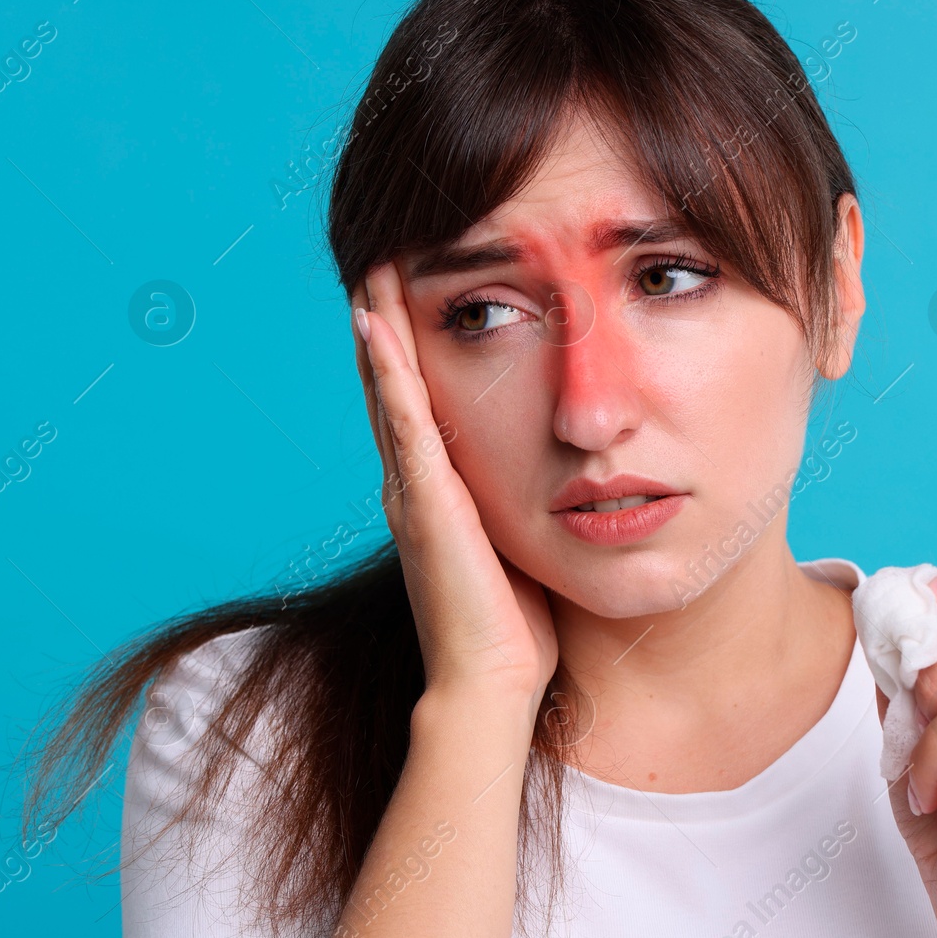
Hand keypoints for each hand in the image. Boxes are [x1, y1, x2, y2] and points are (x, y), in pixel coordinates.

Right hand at [351, 261, 557, 706]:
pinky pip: (404, 425)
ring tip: (370, 264)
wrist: (492, 685)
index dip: (415, 347)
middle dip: (389, 319)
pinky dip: (388, 373)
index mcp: (439, 492)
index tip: (421, 288)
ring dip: (379, 326)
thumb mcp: (523, 545)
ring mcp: (413, 492)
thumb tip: (566, 478)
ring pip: (389, 391)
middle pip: (395, 384)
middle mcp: (415, 484)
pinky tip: (378, 325)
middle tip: (379, 252)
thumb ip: (525, 507)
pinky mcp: (425, 504)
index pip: (423, 402)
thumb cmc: (515, 628)